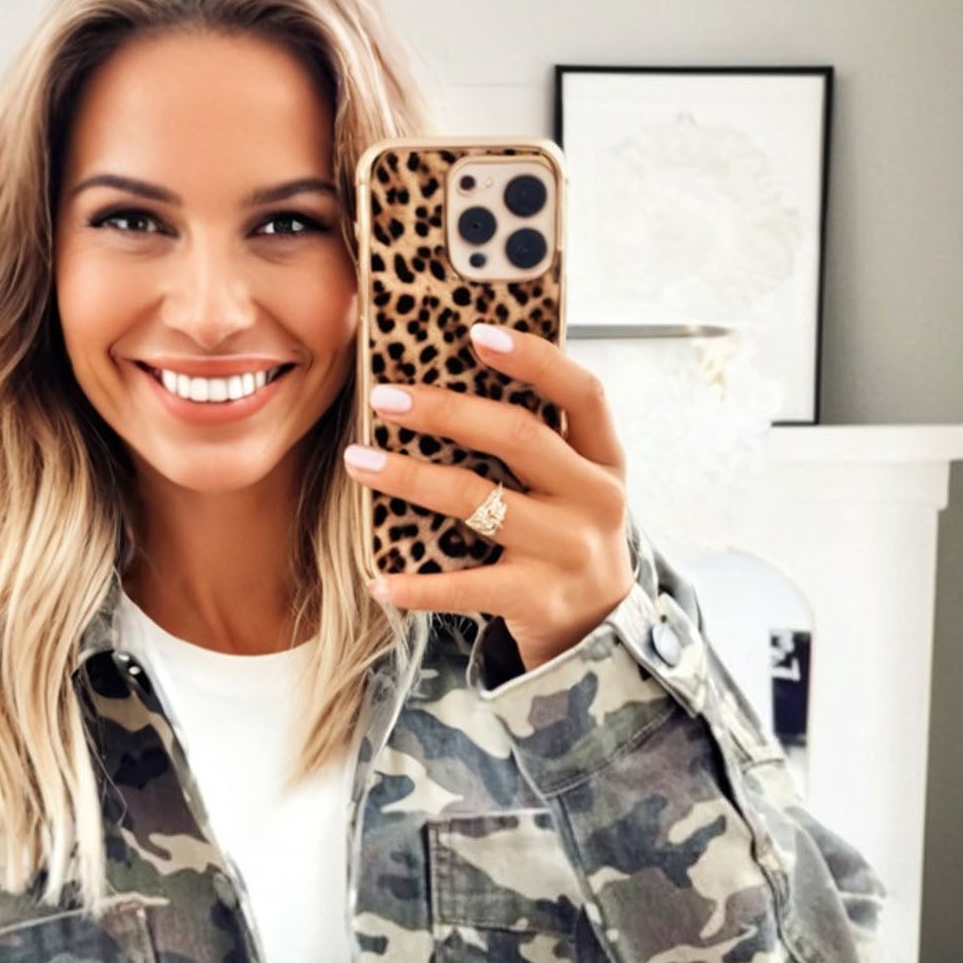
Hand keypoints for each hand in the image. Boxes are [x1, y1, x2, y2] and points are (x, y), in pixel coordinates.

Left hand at [342, 320, 635, 670]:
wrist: (598, 630)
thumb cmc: (567, 536)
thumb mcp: (575, 483)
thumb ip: (540, 438)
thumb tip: (457, 377)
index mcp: (604, 458)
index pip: (581, 392)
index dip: (533, 358)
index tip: (475, 332)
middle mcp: (593, 500)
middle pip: (517, 437)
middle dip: (445, 411)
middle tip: (384, 398)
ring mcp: (566, 551)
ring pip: (478, 501)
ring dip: (409, 478)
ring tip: (358, 462)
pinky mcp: (536, 599)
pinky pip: (465, 587)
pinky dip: (417, 585)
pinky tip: (377, 579)